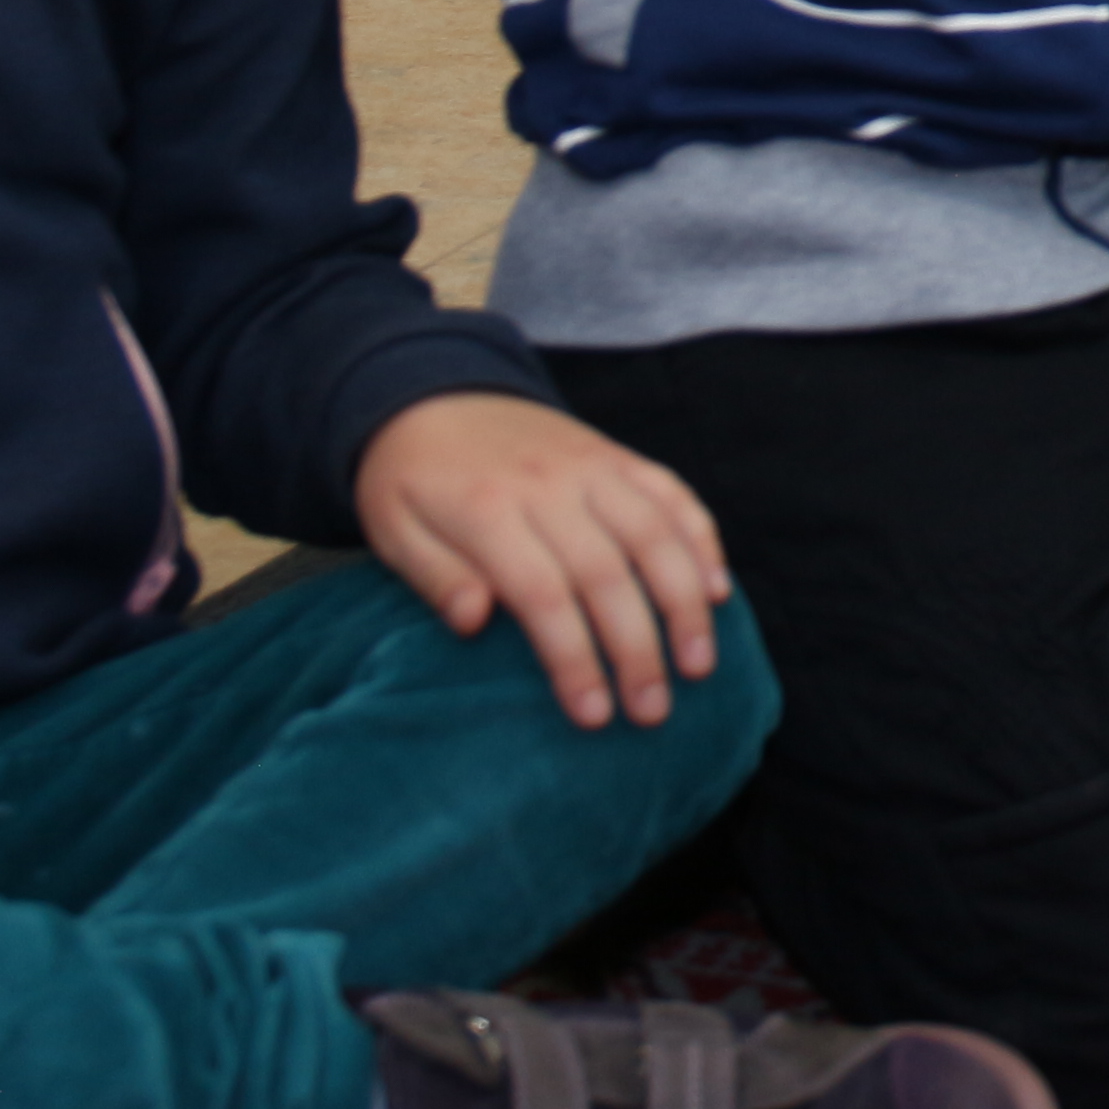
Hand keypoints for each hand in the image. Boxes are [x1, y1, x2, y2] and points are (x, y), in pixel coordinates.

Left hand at [351, 392, 728, 730]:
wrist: (432, 392)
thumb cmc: (408, 480)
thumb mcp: (392, 529)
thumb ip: (433, 575)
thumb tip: (473, 622)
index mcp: (488, 509)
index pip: (543, 593)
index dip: (574, 658)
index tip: (593, 715)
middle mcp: (550, 484)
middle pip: (608, 572)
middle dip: (638, 648)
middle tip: (653, 711)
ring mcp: (592, 465)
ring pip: (655, 533)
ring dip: (684, 602)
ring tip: (699, 663)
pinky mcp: (617, 455)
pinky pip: (673, 494)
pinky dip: (701, 539)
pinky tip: (716, 588)